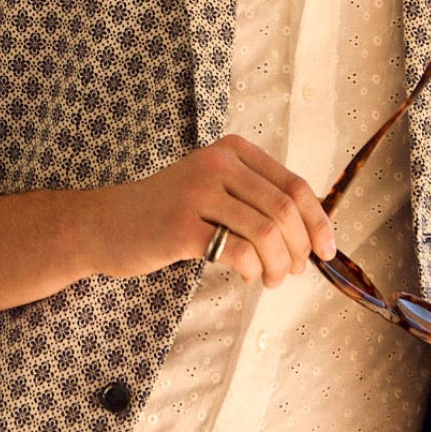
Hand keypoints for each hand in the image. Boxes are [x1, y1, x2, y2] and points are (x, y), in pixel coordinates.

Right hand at [92, 134, 336, 288]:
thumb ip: (255, 199)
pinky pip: (238, 251)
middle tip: (293, 273)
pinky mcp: (182, 226)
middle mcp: (217, 164)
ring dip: (279, 264)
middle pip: (284, 209)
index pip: (294, 185)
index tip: (326, 251)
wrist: (104, 224)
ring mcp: (198, 193)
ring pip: (266, 231)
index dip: (318, 222)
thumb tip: (312, 233)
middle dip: (299, 248)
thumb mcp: (213, 189)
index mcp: (232, 151)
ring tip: (272, 280)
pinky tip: (248, 277)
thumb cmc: (167, 214)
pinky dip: (253, 270)